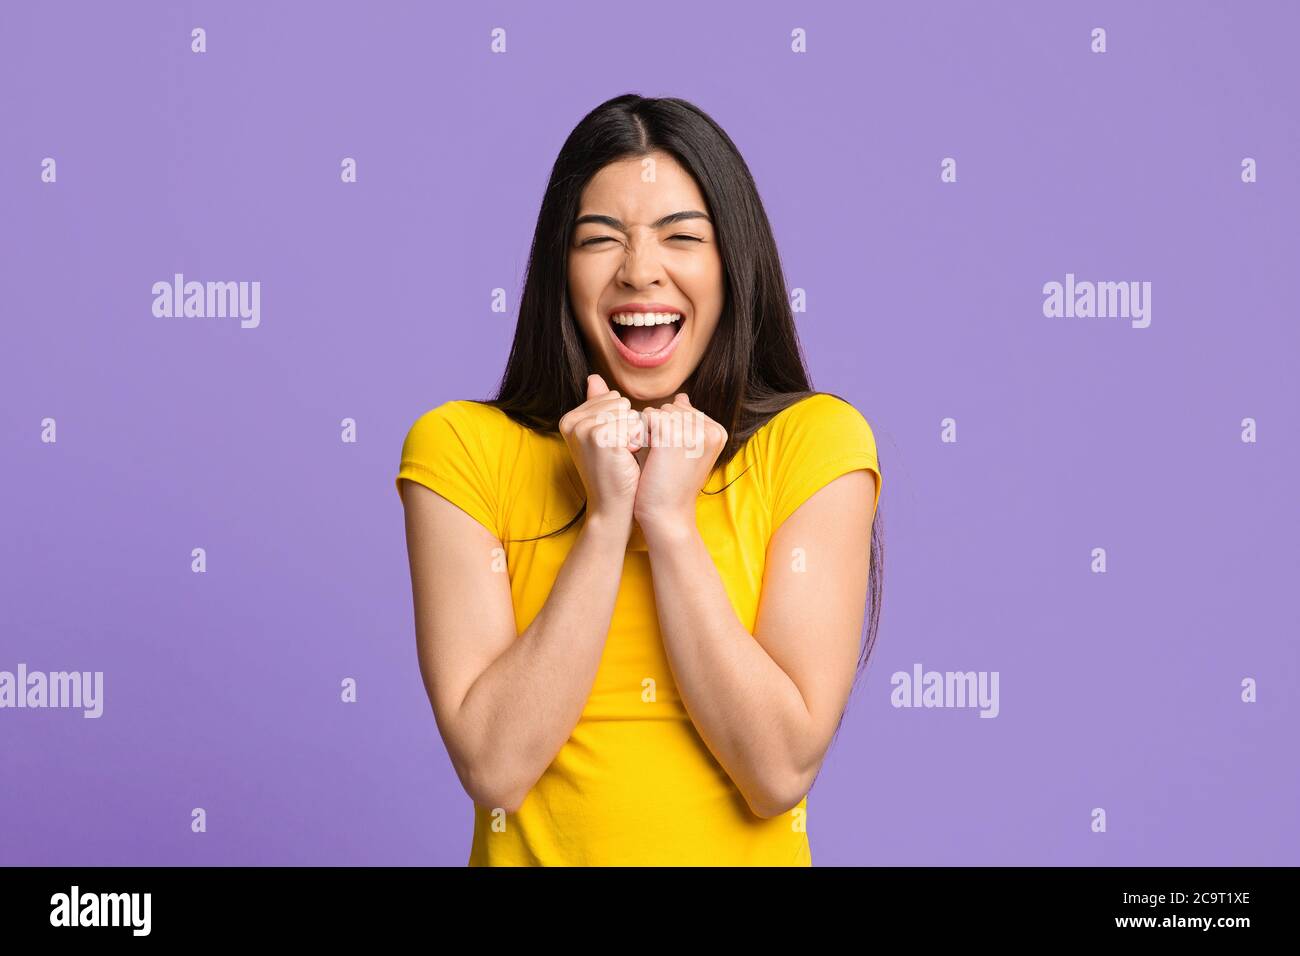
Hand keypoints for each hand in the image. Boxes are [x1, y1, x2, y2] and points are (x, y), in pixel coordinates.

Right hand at [560, 374, 645, 525]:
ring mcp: (584, 428)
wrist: (612, 505)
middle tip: (618, 452)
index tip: (612, 444)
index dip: (622, 422)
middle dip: (629, 427)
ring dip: (634, 435)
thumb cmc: (613, 470)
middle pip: (621, 403)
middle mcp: (572, 421)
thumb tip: (593, 377)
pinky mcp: (600, 437)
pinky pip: (634, 425)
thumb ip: (597, 405)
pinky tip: (625, 459)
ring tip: (621, 455)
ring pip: (629, 413)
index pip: (613, 398)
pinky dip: (637, 442)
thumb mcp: (603, 434)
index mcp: (570, 418)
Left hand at [632, 392, 726, 535]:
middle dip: (659, 429)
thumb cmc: (672, 484)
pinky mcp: (672, 434)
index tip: (673, 457)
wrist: (667, 514)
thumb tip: (682, 396)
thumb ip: (687, 422)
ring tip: (658, 459)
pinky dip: (641, 434)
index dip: (669, 430)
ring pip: (658, 412)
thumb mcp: (687, 450)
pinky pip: (647, 417)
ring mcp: (693, 431)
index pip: (683, 410)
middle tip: (665, 460)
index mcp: (719, 432)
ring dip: (649, 432)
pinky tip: (648, 455)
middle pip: (671, 408)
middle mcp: (711, 429)